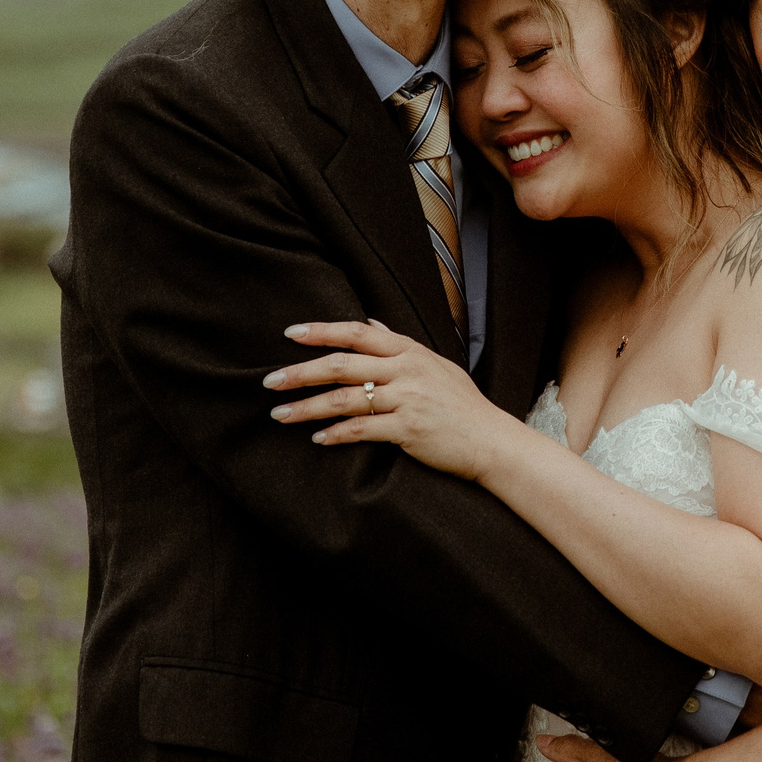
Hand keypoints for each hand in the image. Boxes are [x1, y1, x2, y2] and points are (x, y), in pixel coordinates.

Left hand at [265, 321, 519, 481]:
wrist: (490, 440)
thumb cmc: (462, 403)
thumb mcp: (435, 364)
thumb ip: (400, 343)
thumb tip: (370, 321)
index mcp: (410, 351)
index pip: (357, 333)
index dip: (321, 332)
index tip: (290, 334)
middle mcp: (406, 371)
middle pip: (342, 365)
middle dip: (301, 372)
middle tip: (270, 381)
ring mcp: (407, 400)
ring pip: (344, 399)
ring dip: (307, 407)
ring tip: (280, 413)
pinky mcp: (407, 429)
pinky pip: (361, 429)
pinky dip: (335, 434)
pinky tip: (317, 438)